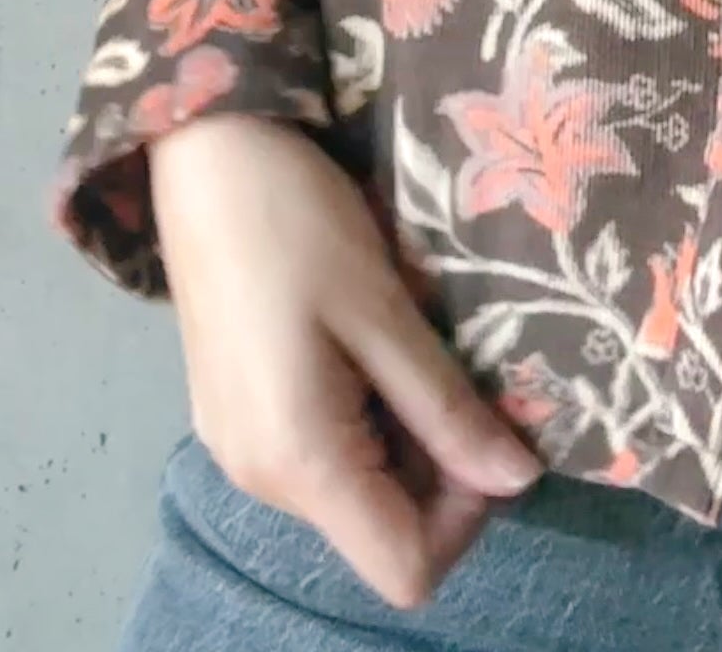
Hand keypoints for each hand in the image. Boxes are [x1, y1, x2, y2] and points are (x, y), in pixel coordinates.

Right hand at [147, 112, 543, 608]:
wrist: (204, 153)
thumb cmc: (296, 222)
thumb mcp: (385, 311)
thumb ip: (447, 407)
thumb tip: (518, 481)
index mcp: (299, 462)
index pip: (406, 568)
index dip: (466, 516)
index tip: (487, 430)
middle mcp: (262, 479)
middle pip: (380, 528)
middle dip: (439, 469)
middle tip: (462, 372)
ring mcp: (241, 448)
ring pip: (354, 488)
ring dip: (403, 437)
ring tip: (414, 345)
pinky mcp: (235, 414)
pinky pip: (319, 452)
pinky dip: (362, 417)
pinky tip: (369, 341)